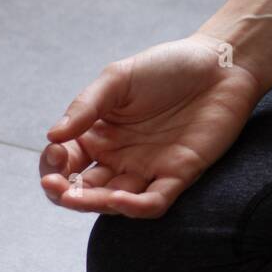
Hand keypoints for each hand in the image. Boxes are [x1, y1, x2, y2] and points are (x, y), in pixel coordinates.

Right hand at [39, 34, 261, 217]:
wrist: (219, 64)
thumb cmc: (166, 67)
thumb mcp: (118, 79)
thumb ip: (86, 106)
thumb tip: (51, 136)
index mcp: (100, 134)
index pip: (67, 162)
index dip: (53, 165)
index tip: (54, 153)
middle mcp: (121, 157)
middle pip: (86, 188)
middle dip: (66, 193)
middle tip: (57, 188)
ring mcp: (149, 168)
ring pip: (116, 201)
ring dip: (95, 203)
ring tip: (77, 198)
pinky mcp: (179, 174)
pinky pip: (155, 201)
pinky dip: (136, 207)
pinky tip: (119, 199)